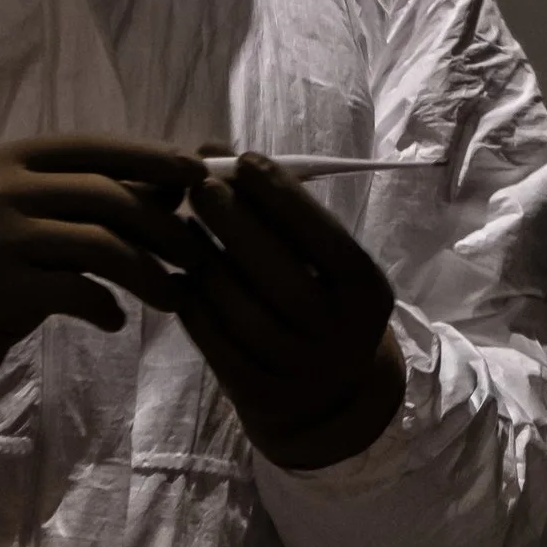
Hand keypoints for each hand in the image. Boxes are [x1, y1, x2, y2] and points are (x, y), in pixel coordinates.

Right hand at [0, 135, 204, 488]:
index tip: (200, 176)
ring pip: (98, 241)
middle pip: (104, 192)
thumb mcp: (19, 227)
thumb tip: (172, 187)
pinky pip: (73, 290)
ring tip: (174, 296)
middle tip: (199, 254)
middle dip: (164, 224)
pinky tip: (114, 321)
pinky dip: (105, 306)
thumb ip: (81, 204)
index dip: (151, 157)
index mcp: (0, 161)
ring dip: (148, 271)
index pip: (92, 146)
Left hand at [174, 149, 405, 470]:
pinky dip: (194, 307)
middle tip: (201, 187)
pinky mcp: (263, 397)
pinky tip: (179, 275)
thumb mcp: (320, 260)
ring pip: (246, 315)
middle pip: (284, 279)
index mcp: (367, 293)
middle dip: (238, 225)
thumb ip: (277, 208)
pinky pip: (219, 347)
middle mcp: (342, 337)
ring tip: (184, 228)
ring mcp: (303, 373)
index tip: (246, 160)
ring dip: (209, 264)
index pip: (329, 241)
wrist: (328, 394)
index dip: (286, 199)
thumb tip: (215, 150)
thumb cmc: (318, 299)